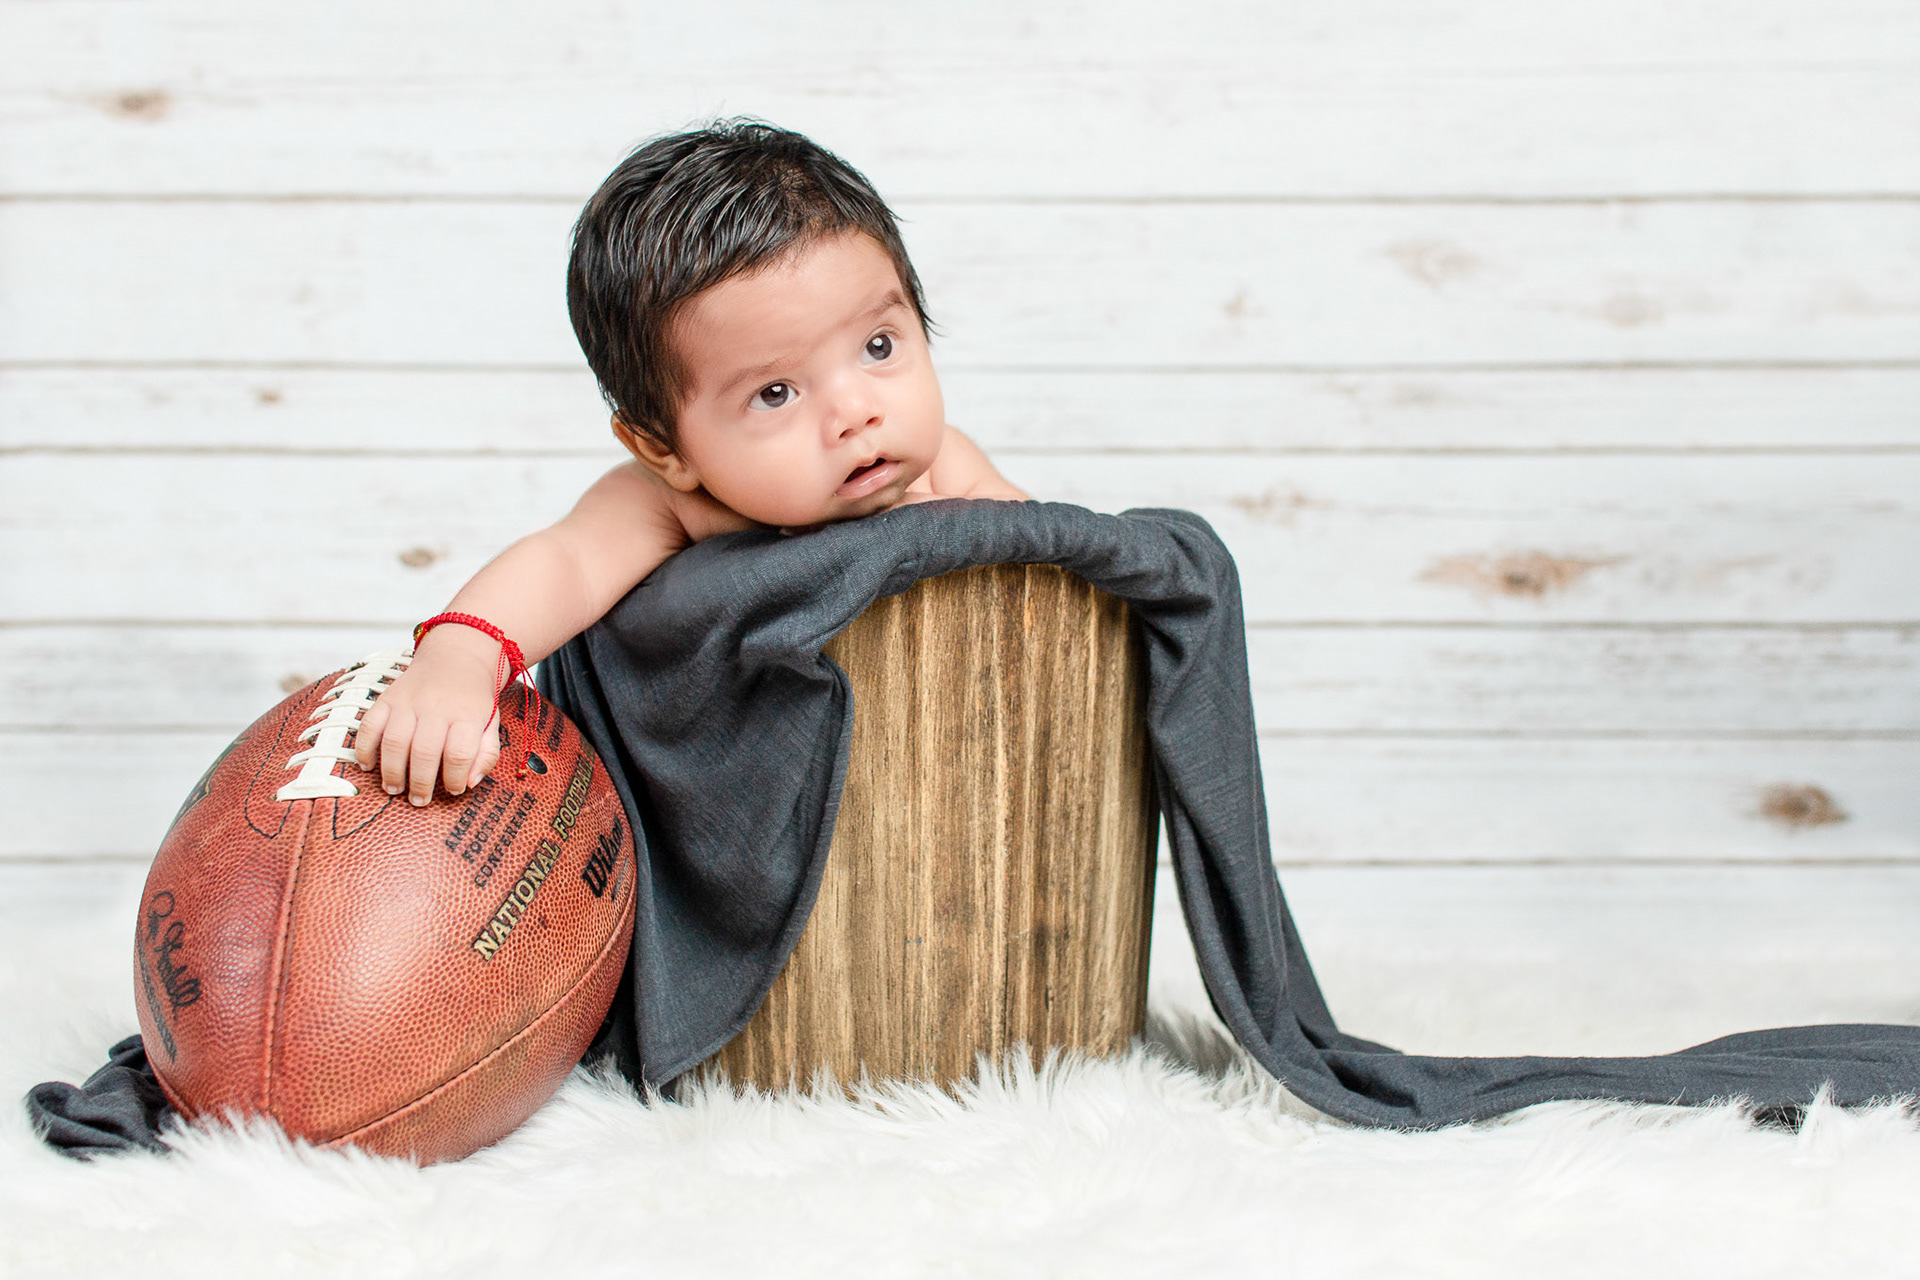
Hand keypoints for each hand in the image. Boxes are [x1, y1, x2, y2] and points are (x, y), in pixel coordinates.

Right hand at [353, 627, 503, 805]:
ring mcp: (408, 701)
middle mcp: (436, 706)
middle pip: (424, 751)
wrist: (456, 658)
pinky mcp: (387, 697)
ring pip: (394, 741)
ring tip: (394, 789)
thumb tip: (470, 782)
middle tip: (418, 799)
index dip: (455, 778)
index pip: (459, 753)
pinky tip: (368, 765)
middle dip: (420, 782)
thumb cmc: (473, 700)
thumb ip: (486, 754)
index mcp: (466, 715)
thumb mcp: (492, 724)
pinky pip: (369, 724)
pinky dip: (364, 747)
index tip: (453, 789)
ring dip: (391, 771)